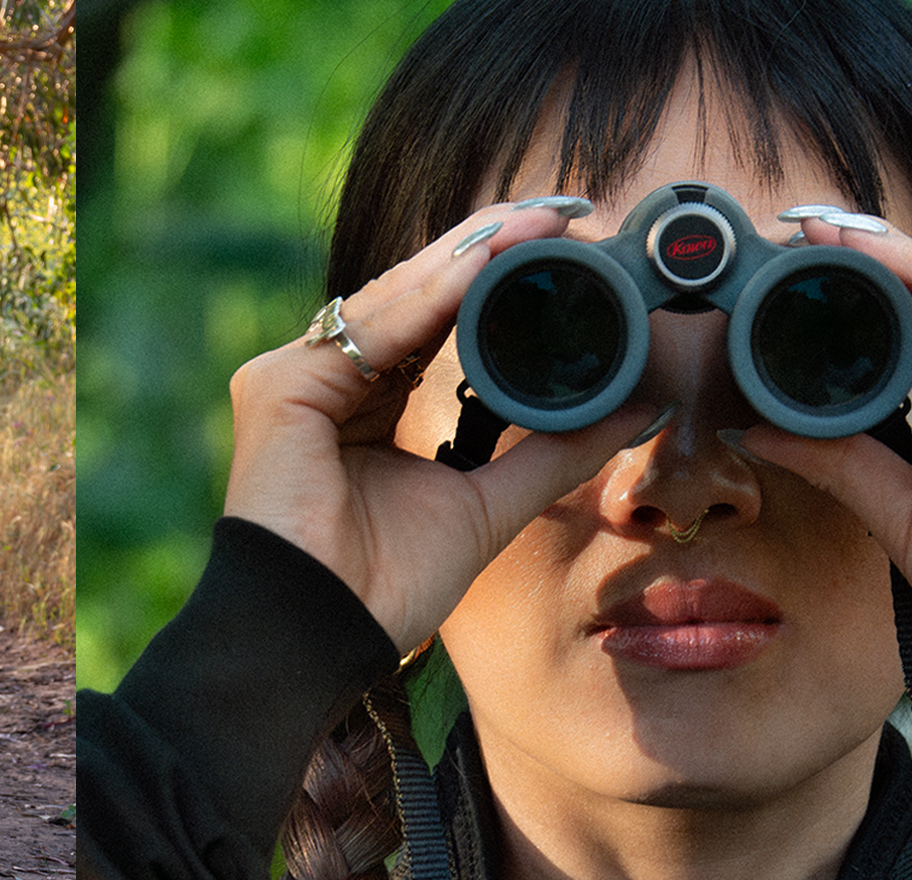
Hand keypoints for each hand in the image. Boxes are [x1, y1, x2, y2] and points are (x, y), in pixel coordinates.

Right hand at [225, 201, 662, 654]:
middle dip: (493, 247)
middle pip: (416, 293)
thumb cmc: (384, 586)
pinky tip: (484, 262)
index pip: (434, 317)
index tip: (569, 242)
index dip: (499, 276)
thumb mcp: (487, 506)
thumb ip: (550, 455)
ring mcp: (293, 376)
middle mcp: (324, 377)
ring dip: (472, 255)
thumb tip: (633, 409)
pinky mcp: (277, 386)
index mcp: (361, 399)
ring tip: (541, 220)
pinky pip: (369, 329)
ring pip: (396, 297)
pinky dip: (430, 292)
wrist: (321, 638)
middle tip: (568, 209)